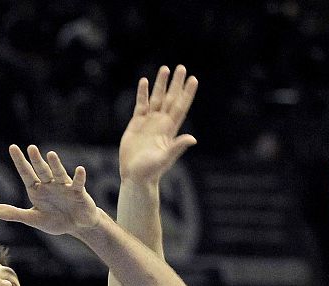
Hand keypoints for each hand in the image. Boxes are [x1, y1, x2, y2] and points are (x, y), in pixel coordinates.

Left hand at [0, 145, 99, 234]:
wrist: (76, 226)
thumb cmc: (55, 220)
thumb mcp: (33, 219)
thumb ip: (14, 213)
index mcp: (37, 189)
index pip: (26, 173)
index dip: (20, 161)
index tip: (13, 147)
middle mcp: (49, 184)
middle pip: (41, 170)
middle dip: (36, 160)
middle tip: (31, 148)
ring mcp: (64, 187)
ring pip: (58, 174)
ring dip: (55, 164)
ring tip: (51, 154)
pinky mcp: (78, 192)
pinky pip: (77, 184)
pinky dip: (79, 177)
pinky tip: (80, 170)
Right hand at [119, 65, 197, 183]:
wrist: (135, 176)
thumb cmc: (150, 171)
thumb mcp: (165, 159)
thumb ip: (177, 147)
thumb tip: (193, 138)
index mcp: (169, 129)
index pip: (180, 107)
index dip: (186, 93)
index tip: (193, 79)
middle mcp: (161, 123)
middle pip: (170, 98)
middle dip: (175, 83)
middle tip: (181, 67)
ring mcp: (149, 122)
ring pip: (156, 98)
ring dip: (160, 84)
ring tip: (164, 69)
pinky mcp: (136, 124)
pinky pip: (141, 104)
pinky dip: (143, 93)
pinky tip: (144, 82)